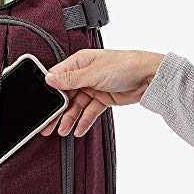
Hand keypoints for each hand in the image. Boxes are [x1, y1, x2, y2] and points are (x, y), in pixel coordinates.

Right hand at [42, 49, 163, 136]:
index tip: (41, 106)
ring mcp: (93, 87)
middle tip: (48, 125)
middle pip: (65, 95)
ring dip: (69, 119)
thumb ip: (70, 79)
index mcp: (79, 62)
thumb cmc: (125, 66)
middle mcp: (83, 74)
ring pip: (76, 105)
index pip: (57, 78)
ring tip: (63, 131)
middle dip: (57, 111)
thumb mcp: (93, 73)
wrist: (151, 77)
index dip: (49, 92)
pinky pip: (89, 112)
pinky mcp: (102, 98)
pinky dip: (84, 121)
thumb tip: (48, 78)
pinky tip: (78, 130)